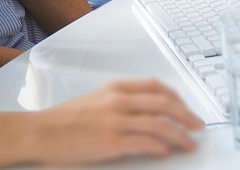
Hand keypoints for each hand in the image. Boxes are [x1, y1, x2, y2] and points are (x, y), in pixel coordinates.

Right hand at [32, 79, 203, 163]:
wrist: (41, 131)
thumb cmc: (65, 119)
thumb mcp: (95, 100)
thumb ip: (120, 101)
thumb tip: (146, 112)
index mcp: (115, 88)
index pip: (156, 86)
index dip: (177, 97)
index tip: (186, 108)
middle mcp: (118, 100)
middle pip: (164, 103)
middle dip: (186, 115)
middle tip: (198, 126)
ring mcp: (115, 120)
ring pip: (160, 124)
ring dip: (180, 135)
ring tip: (189, 144)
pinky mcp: (111, 141)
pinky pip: (145, 142)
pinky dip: (160, 147)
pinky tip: (166, 152)